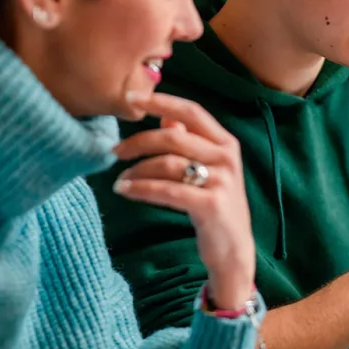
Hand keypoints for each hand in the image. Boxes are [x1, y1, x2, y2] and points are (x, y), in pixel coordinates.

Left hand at [112, 92, 253, 310]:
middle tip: (115, 151)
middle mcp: (227, 157)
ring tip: (119, 178)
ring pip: (167, 163)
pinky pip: (166, 190)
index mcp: (226, 143)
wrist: (234, 250)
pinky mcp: (210, 204)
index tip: (131, 97)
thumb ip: (191, 142)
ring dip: (136, 169)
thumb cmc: (215, 206)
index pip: (192, 111)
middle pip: (173, 136)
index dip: (160, 101)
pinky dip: (140, 188)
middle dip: (138, 141)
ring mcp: (221, 181)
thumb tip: (167, 118)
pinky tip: (124, 190)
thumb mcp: (209, 170)